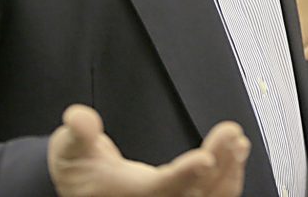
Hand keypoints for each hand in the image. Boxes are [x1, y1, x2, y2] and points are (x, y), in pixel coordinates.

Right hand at [48, 104, 249, 196]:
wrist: (81, 187)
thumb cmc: (77, 170)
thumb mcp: (68, 149)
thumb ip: (77, 133)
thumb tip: (80, 119)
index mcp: (126, 195)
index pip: (162, 188)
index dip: (185, 174)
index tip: (206, 158)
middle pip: (194, 193)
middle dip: (218, 164)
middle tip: (231, 134)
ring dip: (229, 171)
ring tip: (238, 142)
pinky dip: (228, 177)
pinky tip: (237, 154)